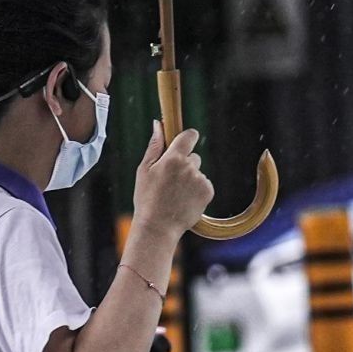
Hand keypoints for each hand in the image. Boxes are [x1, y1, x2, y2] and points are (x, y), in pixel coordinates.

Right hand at [131, 123, 212, 238]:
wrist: (158, 227)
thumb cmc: (147, 198)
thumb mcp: (144, 170)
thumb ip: (154, 146)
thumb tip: (158, 124)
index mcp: (173, 158)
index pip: (190, 135)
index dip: (188, 138)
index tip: (184, 143)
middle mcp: (190, 167)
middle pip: (193, 157)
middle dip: (185, 165)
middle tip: (170, 183)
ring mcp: (200, 180)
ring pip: (198, 172)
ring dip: (190, 180)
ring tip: (175, 195)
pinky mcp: (208, 192)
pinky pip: (204, 185)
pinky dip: (197, 191)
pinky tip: (184, 201)